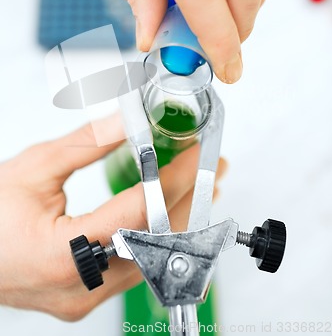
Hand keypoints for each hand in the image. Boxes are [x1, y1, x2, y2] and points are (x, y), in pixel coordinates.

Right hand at [0, 121, 225, 319]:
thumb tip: (129, 121)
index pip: (139, 213)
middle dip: (191, 199)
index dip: (174, 179)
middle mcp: (82, 286)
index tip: (195, 155)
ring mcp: (88, 297)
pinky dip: (158, 235)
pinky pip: (138, 267)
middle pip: (157, 241)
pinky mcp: (90, 297)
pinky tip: (169, 211)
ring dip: (179, 218)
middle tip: (210, 168)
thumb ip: (87, 144)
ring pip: (153, 258)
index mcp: (62, 254)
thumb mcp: (34, 169)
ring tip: (196, 185)